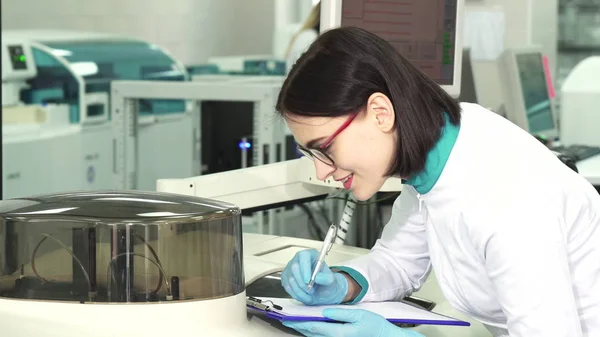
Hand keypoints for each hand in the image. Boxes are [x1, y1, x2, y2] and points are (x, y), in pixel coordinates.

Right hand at [281, 249, 348, 305]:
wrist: (321, 291)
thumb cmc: (325, 282)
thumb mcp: (331, 280)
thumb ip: (326, 278)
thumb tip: (316, 278)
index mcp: (310, 255)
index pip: (304, 256)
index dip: (304, 268)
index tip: (308, 281)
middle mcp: (298, 259)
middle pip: (294, 268)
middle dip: (302, 283)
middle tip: (311, 290)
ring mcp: (290, 268)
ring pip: (290, 279)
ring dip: (301, 291)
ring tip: (310, 293)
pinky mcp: (286, 278)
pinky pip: (288, 287)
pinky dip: (296, 294)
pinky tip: (304, 295)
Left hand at [282, 308, 424, 336]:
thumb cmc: (375, 326)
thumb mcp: (360, 315)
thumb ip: (341, 314)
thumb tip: (324, 312)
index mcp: (340, 333)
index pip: (315, 327)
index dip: (301, 322)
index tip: (290, 318)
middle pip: (313, 334)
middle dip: (299, 327)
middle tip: (287, 321)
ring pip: (317, 336)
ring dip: (305, 330)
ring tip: (296, 323)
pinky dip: (315, 332)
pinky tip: (311, 328)